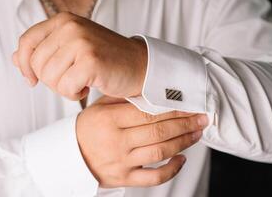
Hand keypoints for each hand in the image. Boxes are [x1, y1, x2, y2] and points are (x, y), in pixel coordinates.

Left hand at [13, 12, 146, 99]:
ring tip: (82, 81)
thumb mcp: (73, 49)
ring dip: (65, 88)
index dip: (25, 65)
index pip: (27, 42)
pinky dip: (75, 94)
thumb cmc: (108, 60)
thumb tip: (17, 59)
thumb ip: (45, 51)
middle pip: (37, 64)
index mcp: (64, 21)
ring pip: (50, 78)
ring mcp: (81, 43)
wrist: (140, 66)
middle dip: (52, 80)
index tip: (32, 80)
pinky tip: (89, 86)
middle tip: (72, 79)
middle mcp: (70, 27)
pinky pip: (66, 88)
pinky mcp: (90, 61)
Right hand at [76, 96, 207, 187]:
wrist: (70, 155)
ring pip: (159, 152)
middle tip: (201, 119)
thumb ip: (125, 99)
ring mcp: (121, 162)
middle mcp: (116, 141)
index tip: (190, 106)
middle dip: (185, 124)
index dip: (174, 110)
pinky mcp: (124, 178)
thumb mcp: (100, 107)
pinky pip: (153, 177)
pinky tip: (182, 158)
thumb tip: (156, 93)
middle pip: (158, 132)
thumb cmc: (88, 128)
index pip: (148, 113)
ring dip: (183, 142)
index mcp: (109, 120)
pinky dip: (171, 170)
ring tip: (197, 133)